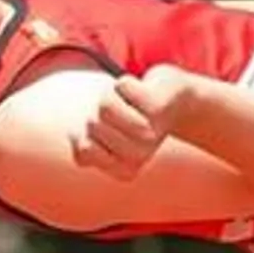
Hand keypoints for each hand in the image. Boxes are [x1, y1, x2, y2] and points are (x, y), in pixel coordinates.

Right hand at [75, 64, 190, 178]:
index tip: (108, 132)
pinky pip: (122, 86)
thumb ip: (83, 146)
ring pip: (105, 104)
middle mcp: (138, 155)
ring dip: (112, 94)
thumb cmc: (131, 119)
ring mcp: (149, 132)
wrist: (177, 102)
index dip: (86, 134)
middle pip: (92, 123)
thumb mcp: (102, 137)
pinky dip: (126, 83)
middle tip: (122, 113)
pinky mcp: (157, 107)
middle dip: (100, 112)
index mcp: (124, 169)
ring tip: (129, 102)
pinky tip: (142, 92)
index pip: (83, 150)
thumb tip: (76, 136)